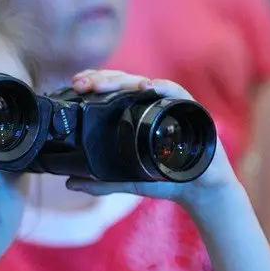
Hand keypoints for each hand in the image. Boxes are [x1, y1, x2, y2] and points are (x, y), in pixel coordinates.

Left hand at [65, 70, 238, 207]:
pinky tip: (148, 88)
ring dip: (124, 81)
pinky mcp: (191, 111)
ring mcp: (172, 105)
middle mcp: (155, 104)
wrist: (200, 191)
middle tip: (82, 84)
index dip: (96, 82)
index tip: (75, 85)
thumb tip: (70, 183)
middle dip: (103, 79)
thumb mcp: (129, 180)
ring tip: (104, 85)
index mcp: (139, 113)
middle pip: (127, 82)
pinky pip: (177, 94)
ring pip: (147, 83)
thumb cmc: (167, 178)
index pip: (116, 89)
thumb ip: (101, 182)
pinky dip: (163, 88)